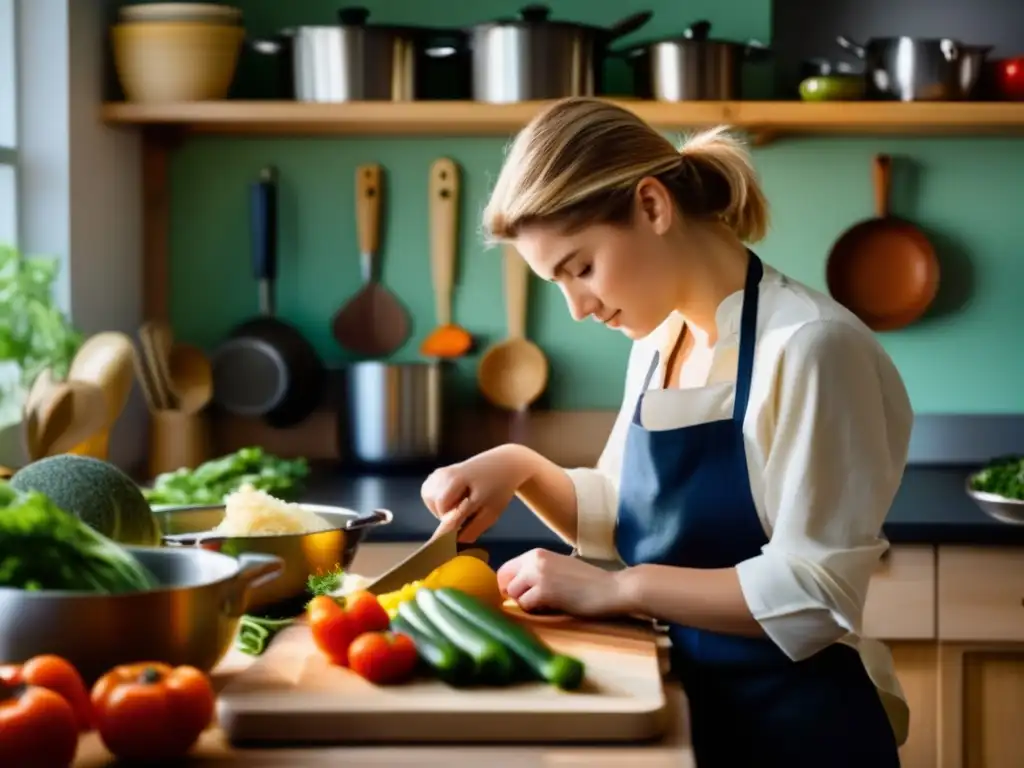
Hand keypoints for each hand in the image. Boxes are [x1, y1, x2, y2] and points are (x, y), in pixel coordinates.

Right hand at [421, 445, 529, 542]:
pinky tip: (454, 499)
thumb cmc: (499, 489)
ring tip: (462, 504)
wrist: (503, 464)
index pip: (443, 510)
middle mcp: (444, 473)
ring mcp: (438, 473)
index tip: (453, 537)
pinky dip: (439, 502)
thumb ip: (472, 529)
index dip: (449, 526)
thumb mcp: (491, 513)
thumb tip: (454, 543)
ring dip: (443, 509)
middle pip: (437, 507)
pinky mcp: (436, 475)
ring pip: (431, 502)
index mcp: (457, 479)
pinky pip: (430, 496)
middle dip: (449, 516)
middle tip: (468, 512)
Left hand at [497, 549, 630, 617]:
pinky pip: (526, 605)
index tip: (520, 595)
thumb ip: (538, 573)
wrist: (611, 589)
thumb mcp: (559, 568)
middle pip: (505, 582)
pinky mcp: (545, 591)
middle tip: (534, 603)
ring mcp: (539, 575)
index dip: (508, 585)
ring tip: (545, 605)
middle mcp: (535, 560)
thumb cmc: (588, 581)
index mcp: (537, 553)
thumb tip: (515, 588)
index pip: (505, 569)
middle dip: (516, 595)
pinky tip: (551, 608)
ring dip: (526, 604)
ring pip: (514, 594)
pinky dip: (535, 611)